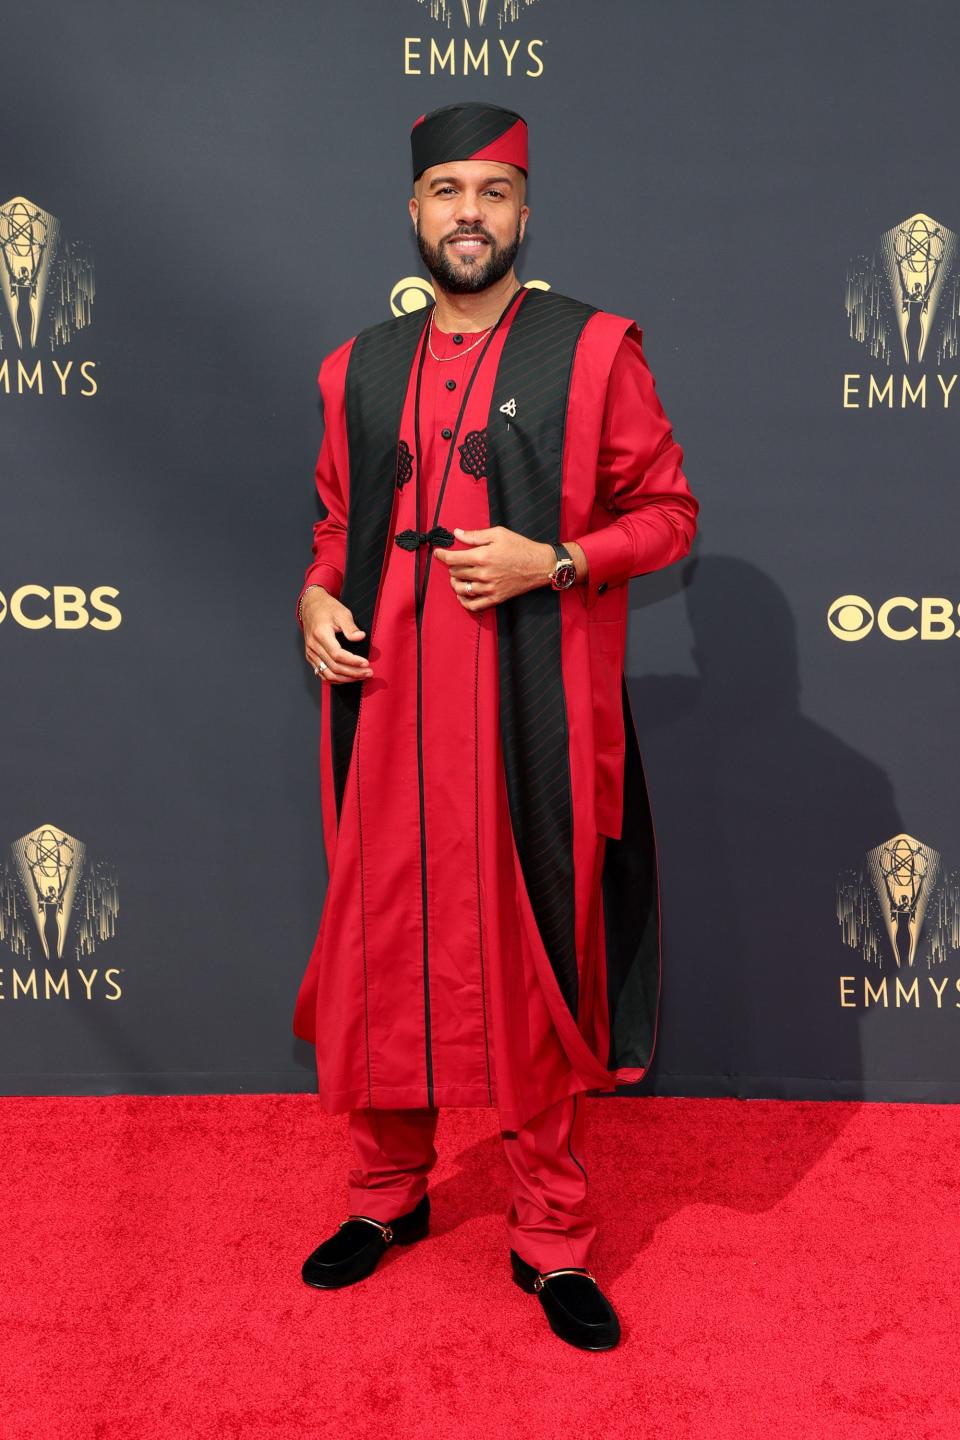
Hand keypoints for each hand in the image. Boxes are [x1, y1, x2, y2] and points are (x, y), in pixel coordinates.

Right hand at [301, 587, 373, 682]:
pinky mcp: (310, 656)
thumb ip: (351, 627)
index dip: (353, 661)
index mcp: (321, 634)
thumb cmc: (327, 608)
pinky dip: (335, 679)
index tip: (366, 663)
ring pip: (328, 674)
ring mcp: (311, 652)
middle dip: (353, 673)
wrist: (311, 606)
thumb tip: (360, 637)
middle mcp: (313, 646)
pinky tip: (347, 678)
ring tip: (361, 677)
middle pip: (334, 667)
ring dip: (346, 678)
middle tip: (369, 673)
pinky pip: (322, 673)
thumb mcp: (342, 612)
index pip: (337, 654)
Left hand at [432, 526, 554, 610]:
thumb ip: (475, 535)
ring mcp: (489, 588)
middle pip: (455, 573)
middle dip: (452, 567)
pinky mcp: (495, 598)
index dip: (441, 555)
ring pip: (461, 589)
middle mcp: (484, 574)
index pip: (453, 559)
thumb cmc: (520, 546)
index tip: (437, 553)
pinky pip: (473, 605)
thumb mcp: (498, 534)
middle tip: (456, 562)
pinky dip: (464, 601)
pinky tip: (463, 594)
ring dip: (455, 582)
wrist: (540, 565)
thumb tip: (457, 533)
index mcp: (483, 556)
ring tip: (458, 577)